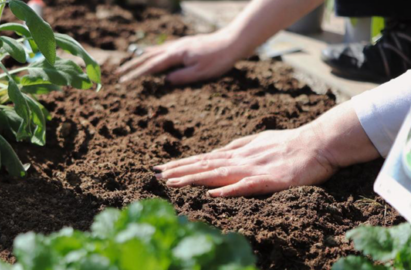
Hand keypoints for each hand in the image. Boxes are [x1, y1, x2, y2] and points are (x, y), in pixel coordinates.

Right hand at [116, 32, 245, 84]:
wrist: (232, 42)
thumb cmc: (218, 59)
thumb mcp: (201, 73)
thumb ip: (181, 77)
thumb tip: (165, 81)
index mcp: (176, 55)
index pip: (152, 67)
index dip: (137, 74)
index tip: (124, 81)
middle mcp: (175, 47)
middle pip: (148, 57)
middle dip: (132, 66)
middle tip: (118, 73)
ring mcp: (179, 44)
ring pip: (154, 51)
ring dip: (140, 59)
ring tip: (129, 64)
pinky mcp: (184, 44)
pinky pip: (162, 48)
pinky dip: (152, 52)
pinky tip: (149, 53)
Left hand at [154, 125, 338, 196]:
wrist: (320, 142)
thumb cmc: (290, 142)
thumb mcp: (259, 141)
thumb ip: (238, 146)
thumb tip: (218, 151)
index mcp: (239, 152)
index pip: (205, 159)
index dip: (183, 164)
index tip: (162, 168)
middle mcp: (242, 159)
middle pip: (206, 165)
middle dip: (180, 171)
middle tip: (156, 175)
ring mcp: (256, 169)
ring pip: (219, 174)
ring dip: (195, 178)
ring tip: (173, 182)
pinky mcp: (272, 180)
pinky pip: (248, 185)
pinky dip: (230, 190)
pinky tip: (213, 193)